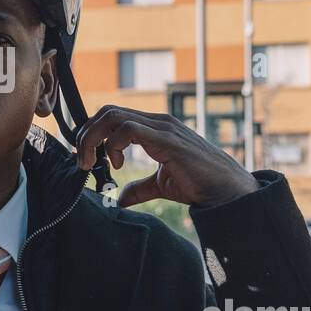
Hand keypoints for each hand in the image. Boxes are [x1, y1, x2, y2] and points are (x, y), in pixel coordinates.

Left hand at [75, 106, 258, 209]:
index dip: (92, 133)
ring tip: (92, 164)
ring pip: (113, 116)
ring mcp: (162, 128)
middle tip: (83, 162)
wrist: (227, 192)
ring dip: (94, 139)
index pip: (112, 116)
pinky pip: (129, 129)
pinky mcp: (167, 140)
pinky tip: (117, 165)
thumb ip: (140, 188)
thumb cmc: (199, 184)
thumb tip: (119, 199)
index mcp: (154, 128)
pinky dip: (113, 145)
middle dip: (87, 134)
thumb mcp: (161, 185)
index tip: (86, 158)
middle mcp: (157, 122)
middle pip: (107, 111)